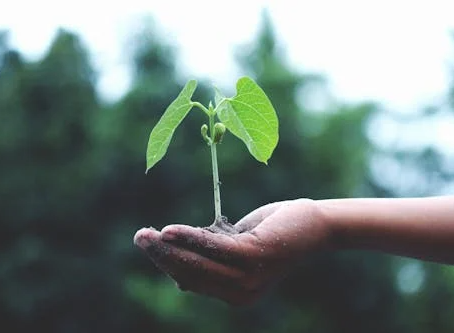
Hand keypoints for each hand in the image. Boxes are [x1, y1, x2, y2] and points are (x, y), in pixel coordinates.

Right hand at [134, 199, 329, 305]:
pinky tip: (170, 230)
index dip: (168, 264)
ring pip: (198, 264)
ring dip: (168, 248)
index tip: (151, 245)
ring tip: (146, 235)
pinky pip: (214, 248)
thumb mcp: (237, 248)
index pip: (192, 281)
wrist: (313, 225)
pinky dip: (190, 238)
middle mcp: (240, 293)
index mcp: (235, 293)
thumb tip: (178, 278)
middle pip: (190, 274)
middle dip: (161, 256)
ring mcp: (248, 278)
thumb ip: (212, 260)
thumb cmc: (273, 233)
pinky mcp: (254, 257)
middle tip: (139, 237)